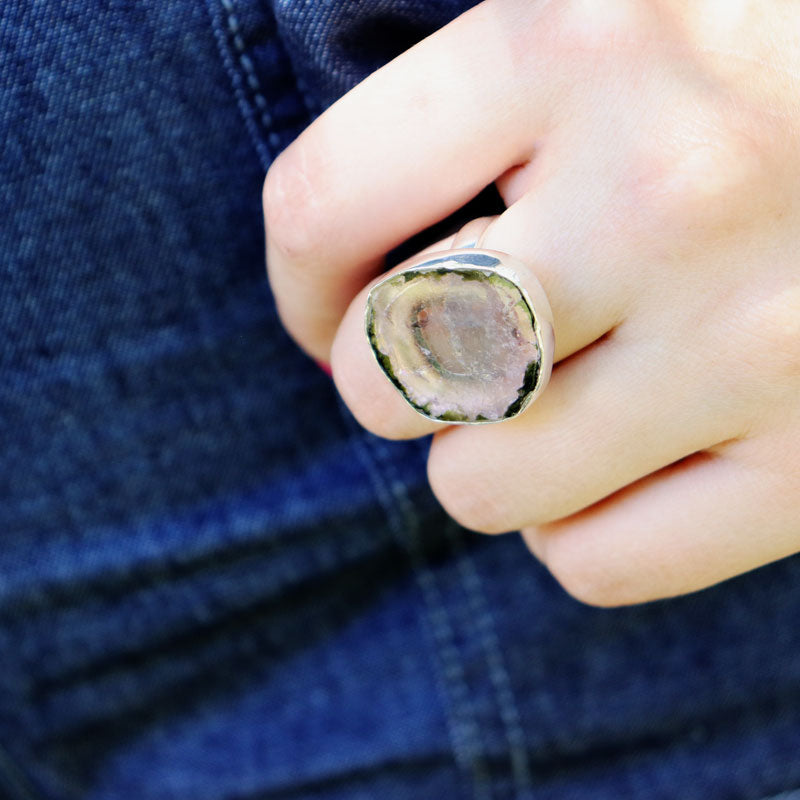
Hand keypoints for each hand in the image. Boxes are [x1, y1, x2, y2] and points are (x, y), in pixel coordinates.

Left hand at [262, 0, 799, 605]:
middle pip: (390, 375)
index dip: (300, 277)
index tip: (323, 296)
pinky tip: (602, 461)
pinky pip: (600, 561)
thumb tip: (362, 231)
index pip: (323, 206)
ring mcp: (760, 342)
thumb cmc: (767, 32)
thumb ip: (485, 84)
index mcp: (578, 33)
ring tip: (522, 403)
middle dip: (383, 375)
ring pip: (484, 487)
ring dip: (475, 454)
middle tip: (433, 348)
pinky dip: (567, 526)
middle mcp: (664, 191)